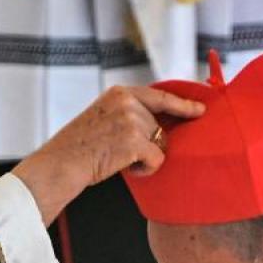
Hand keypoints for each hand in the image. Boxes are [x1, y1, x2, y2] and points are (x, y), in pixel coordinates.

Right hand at [12, 85, 203, 224]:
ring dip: (144, 158)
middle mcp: (128, 102)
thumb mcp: (102, 117)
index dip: (182, 104)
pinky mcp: (135, 141)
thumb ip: (128, 114)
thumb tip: (160, 128)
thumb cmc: (79, 148)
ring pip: (160, 144)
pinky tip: (125, 168)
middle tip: (118, 152)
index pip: (160, 96)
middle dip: (147, 145)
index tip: (200, 109)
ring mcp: (132, 120)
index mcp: (120, 93)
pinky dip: (145, 169)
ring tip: (117, 159)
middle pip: (159, 127)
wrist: (61, 164)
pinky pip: (157, 159)